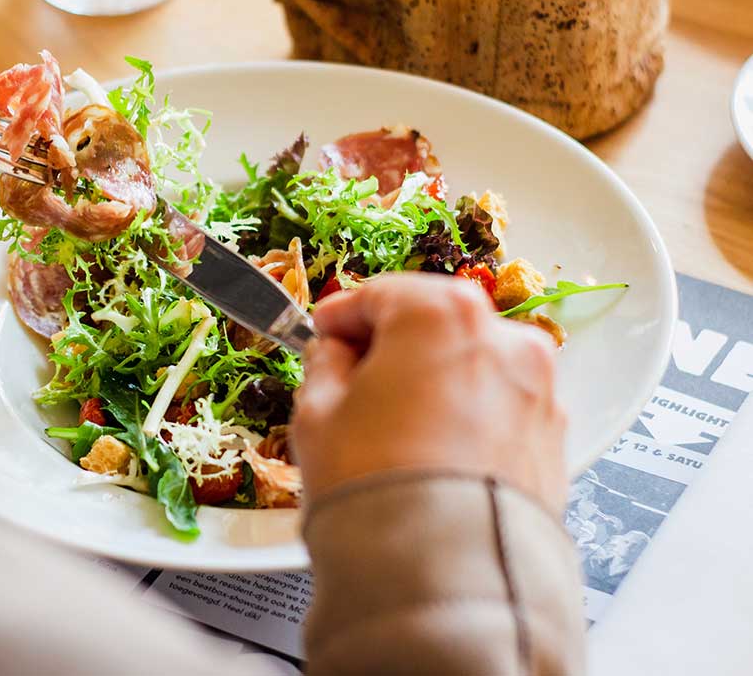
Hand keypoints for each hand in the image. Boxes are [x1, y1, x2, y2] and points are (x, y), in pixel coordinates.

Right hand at [294, 272, 566, 513]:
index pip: (379, 293)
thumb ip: (324, 364)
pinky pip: (498, 407)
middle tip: (353, 378)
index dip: (341, 315)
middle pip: (433, 322)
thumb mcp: (317, 413)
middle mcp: (502, 338)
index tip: (323, 333)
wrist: (444, 574)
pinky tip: (432, 451)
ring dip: (433, 379)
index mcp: (439, 313)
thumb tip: (335, 355)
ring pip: (470, 364)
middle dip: (392, 345)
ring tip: (394, 425)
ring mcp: (536, 388)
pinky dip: (468, 415)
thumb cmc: (377, 487)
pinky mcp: (552, 437)